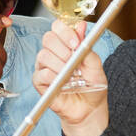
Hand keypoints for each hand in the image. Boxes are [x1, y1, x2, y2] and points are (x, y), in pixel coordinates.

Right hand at [33, 19, 108, 135]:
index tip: (76, 42)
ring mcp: (44, 67)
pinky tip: (63, 83)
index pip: (57, 27)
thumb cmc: (92, 86)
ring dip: (60, 65)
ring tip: (71, 75)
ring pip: (44, 55)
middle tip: (73, 60)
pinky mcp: (39, 82)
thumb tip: (81, 26)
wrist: (89, 109)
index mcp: (66, 45)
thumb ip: (87, 45)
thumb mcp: (95, 64)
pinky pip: (42, 74)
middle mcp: (53, 53)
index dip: (65, 31)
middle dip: (62, 48)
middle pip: (48, 38)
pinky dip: (54, 77)